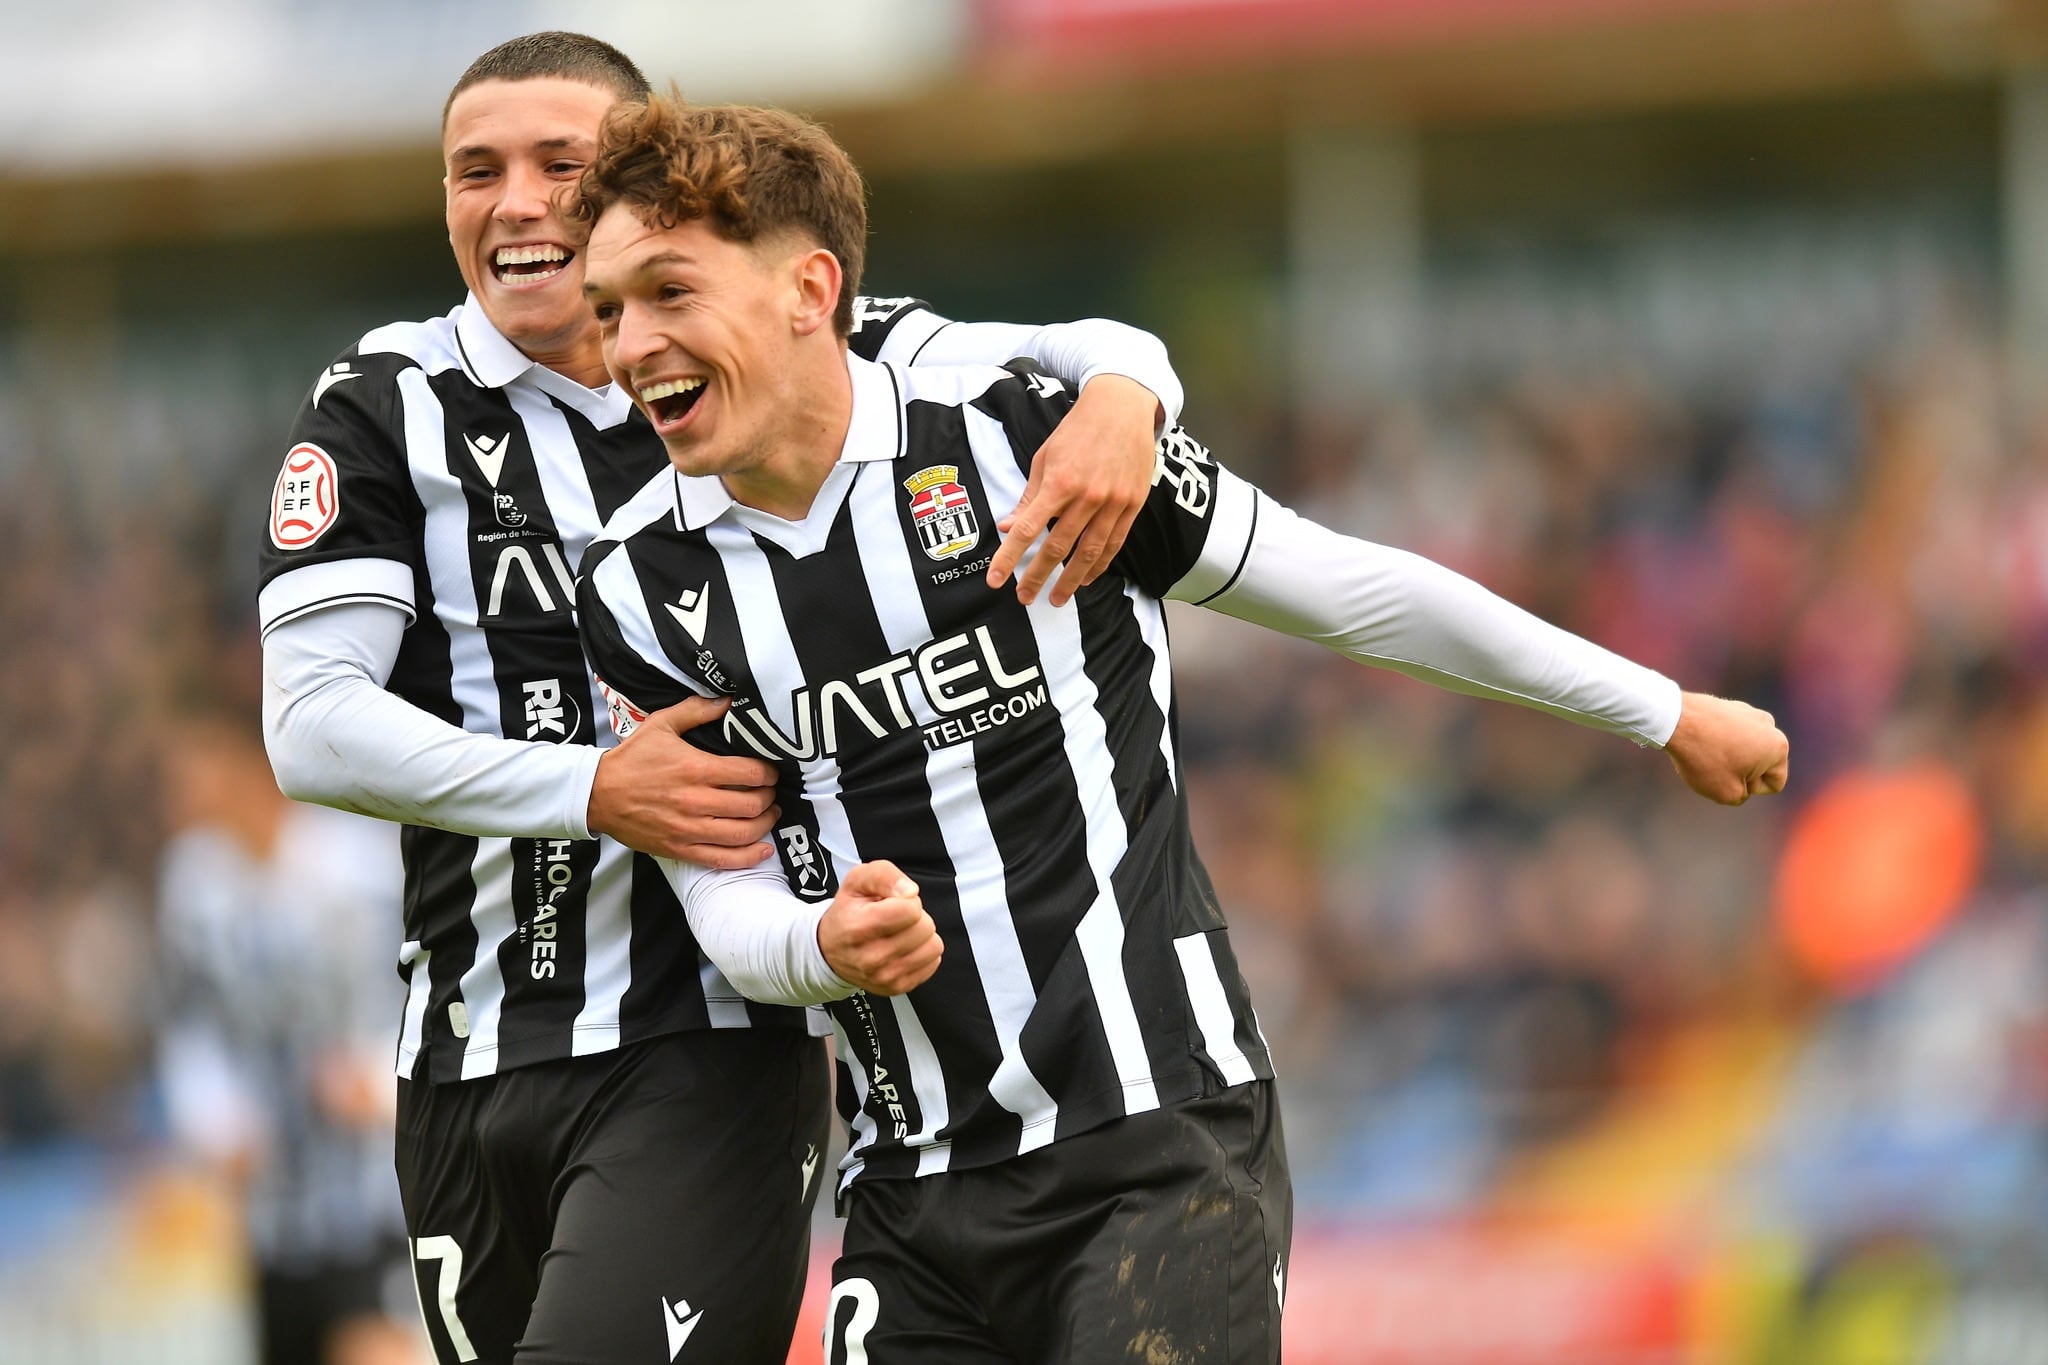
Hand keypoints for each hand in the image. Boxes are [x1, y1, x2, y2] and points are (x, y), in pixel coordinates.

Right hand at [586, 695, 780, 865]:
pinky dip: (748, 857)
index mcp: (696, 769)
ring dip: (764, 825)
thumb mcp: (661, 724)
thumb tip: (728, 699)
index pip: (750, 773)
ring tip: (768, 815)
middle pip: (752, 804)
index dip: (768, 773)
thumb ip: (697, 710)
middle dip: (768, 798)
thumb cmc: (632, 759)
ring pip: (743, 833)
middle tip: (770, 792)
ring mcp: (688, 828)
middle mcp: (696, 801)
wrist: (597, 794)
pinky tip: (763, 850)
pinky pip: (722, 859)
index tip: (769, 771)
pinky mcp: (680, 849)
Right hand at [816, 861, 941, 995]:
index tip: (892, 903)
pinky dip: (922, 952)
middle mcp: (871, 957)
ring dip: (921, 936)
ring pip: (933, 946)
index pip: (911, 910)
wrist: (830, 950)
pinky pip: (933, 962)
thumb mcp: (857, 880)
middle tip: (894, 919)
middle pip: (925, 928)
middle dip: (915, 917)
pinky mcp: (897, 987)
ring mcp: (885, 976)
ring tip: (899, 933)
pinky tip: (903, 948)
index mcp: (858, 927)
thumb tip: (910, 891)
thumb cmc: (847, 912)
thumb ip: (884, 875)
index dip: (907, 900)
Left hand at [987, 373, 1161, 607]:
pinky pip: (1114, 543)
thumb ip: (1029, 497)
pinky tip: (1087, 578)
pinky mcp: (1132, 505)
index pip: (1027, 530)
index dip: (1009, 558)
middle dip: (1038, 577)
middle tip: (1025, 598)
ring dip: (1070, 581)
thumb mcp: (1044, 457)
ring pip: (1089, 552)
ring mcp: (1112, 502)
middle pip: (1058, 548)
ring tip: (1057, 599)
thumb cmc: (1078, 430)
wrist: (1122, 408)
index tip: (996, 580)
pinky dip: (1100, 565)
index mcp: (1059, 482)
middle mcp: (1086, 497)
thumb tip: (1008, 527)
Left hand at [1664, 691, 1789, 804]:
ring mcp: (1749, 712)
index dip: (1750, 789)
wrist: (1676, 720)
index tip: (1730, 777)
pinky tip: (1699, 742)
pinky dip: (1716, 743)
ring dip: (1728, 758)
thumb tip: (1741, 783)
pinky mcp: (1729, 706)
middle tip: (1715, 766)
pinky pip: (1728, 736)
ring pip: (1743, 751)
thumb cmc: (1704, 758)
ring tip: (1706, 754)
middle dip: (1740, 772)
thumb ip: (1743, 795)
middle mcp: (1769, 725)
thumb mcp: (1727, 794)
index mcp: (1779, 747)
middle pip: (1760, 765)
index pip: (1774, 783)